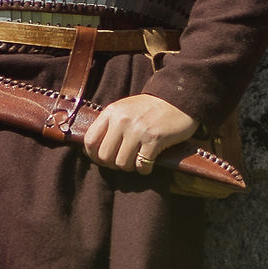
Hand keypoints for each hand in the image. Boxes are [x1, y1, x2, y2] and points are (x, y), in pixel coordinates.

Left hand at [85, 93, 199, 181]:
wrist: (178, 99)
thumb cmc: (149, 108)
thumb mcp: (124, 109)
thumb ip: (108, 125)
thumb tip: (90, 150)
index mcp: (112, 112)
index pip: (90, 140)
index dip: (93, 155)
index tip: (102, 159)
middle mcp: (122, 120)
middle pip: (105, 156)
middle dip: (112, 164)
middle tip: (123, 162)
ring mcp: (138, 130)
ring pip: (122, 163)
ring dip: (129, 167)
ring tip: (136, 161)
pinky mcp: (154, 139)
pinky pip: (142, 165)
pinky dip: (144, 169)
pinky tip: (148, 164)